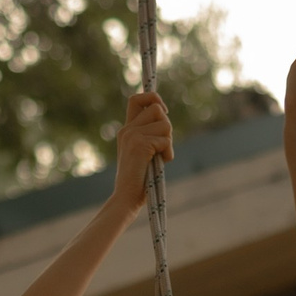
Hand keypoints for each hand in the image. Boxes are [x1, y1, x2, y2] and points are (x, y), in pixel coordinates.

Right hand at [112, 87, 173, 208]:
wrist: (126, 197)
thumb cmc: (139, 180)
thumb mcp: (143, 152)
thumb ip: (150, 135)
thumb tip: (165, 117)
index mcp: (127, 129)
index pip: (136, 99)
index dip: (152, 98)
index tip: (163, 111)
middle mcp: (127, 129)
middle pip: (157, 108)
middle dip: (167, 127)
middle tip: (162, 146)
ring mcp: (132, 135)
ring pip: (165, 124)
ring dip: (168, 141)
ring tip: (160, 157)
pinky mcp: (140, 144)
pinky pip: (165, 140)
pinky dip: (168, 153)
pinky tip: (161, 163)